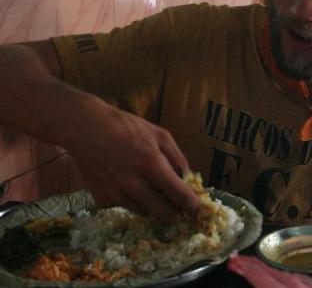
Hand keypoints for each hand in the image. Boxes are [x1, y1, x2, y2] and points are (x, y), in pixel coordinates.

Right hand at [65, 98, 200, 221]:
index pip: (180, 196)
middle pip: (164, 214)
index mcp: (153, 165)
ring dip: (154, 207)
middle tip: (178, 208)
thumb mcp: (160, 135)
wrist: (85, 128)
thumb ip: (177, 158)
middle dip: (175, 214)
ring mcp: (117, 194)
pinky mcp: (102, 199)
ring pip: (145, 213)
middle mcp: (135, 184)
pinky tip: (128, 184)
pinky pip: (125, 207)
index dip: (192, 206)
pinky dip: (132, 201)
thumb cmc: (126, 127)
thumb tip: (188, 179)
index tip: (196, 210)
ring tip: (152, 190)